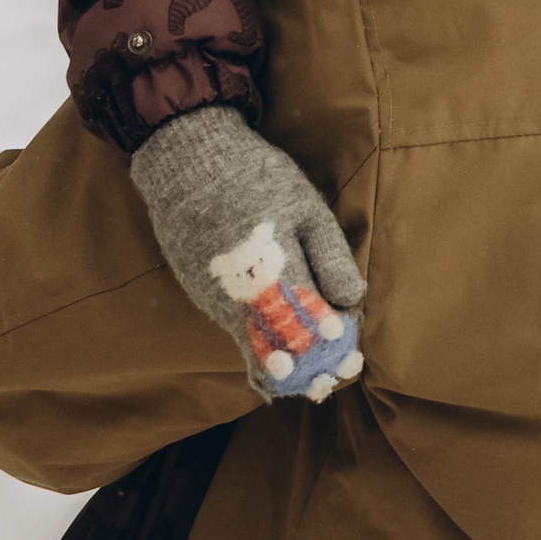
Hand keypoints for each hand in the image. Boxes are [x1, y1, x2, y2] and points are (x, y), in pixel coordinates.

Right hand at [130, 105, 366, 401]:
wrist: (186, 159)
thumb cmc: (255, 177)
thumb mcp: (305, 206)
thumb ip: (330, 257)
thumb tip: (353, 300)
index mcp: (273, 274)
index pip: (309, 331)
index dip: (330, 350)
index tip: (351, 360)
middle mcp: (239, 297)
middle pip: (277, 351)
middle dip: (306, 369)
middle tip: (330, 380)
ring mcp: (213, 299)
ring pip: (252, 345)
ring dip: (280, 360)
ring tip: (307, 372)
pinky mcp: (198, 293)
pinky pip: (233, 329)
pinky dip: (254, 342)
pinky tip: (273, 351)